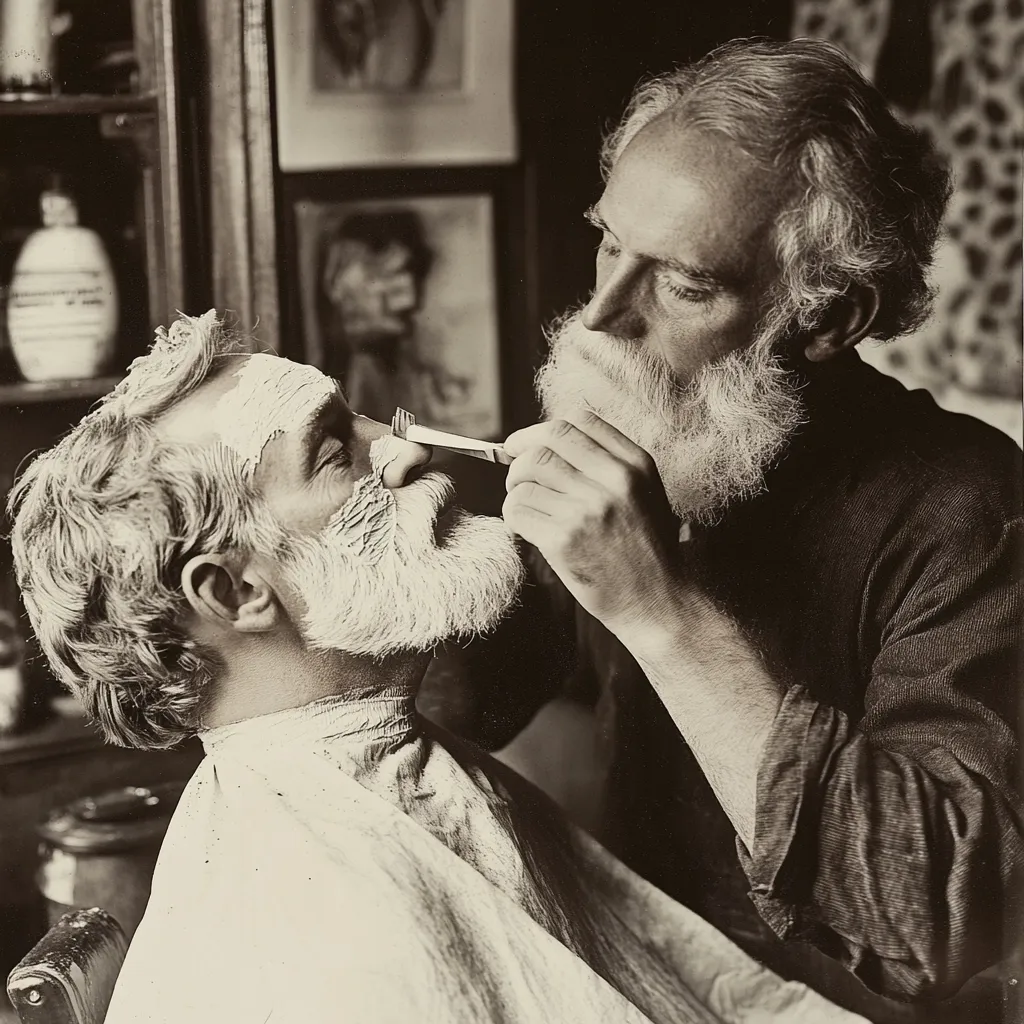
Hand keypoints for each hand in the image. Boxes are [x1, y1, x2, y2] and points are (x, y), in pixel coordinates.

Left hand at [502, 411, 682, 639]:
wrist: (659, 602)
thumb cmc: (646, 551)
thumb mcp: (646, 495)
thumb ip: (610, 465)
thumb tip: (549, 444)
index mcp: (636, 465)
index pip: (578, 421)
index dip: (542, 429)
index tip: (526, 444)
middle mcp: (614, 481)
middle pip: (547, 443)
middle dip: (520, 455)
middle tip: (515, 473)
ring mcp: (588, 509)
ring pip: (526, 476)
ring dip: (515, 488)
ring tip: (525, 504)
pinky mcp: (564, 539)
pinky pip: (518, 510)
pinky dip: (513, 515)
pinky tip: (526, 527)